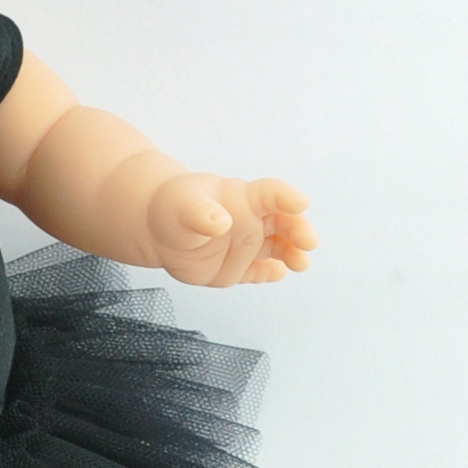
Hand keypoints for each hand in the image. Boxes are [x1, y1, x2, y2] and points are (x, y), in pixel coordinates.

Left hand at [147, 173, 315, 285]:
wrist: (159, 230)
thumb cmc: (175, 206)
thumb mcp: (183, 204)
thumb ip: (201, 213)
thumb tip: (221, 223)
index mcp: (242, 197)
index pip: (269, 193)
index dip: (286, 197)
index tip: (300, 203)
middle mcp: (252, 221)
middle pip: (283, 223)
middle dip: (298, 231)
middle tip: (308, 243)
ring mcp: (246, 246)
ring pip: (277, 249)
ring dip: (292, 254)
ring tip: (300, 264)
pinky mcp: (237, 268)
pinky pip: (257, 272)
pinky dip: (268, 274)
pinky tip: (277, 273)